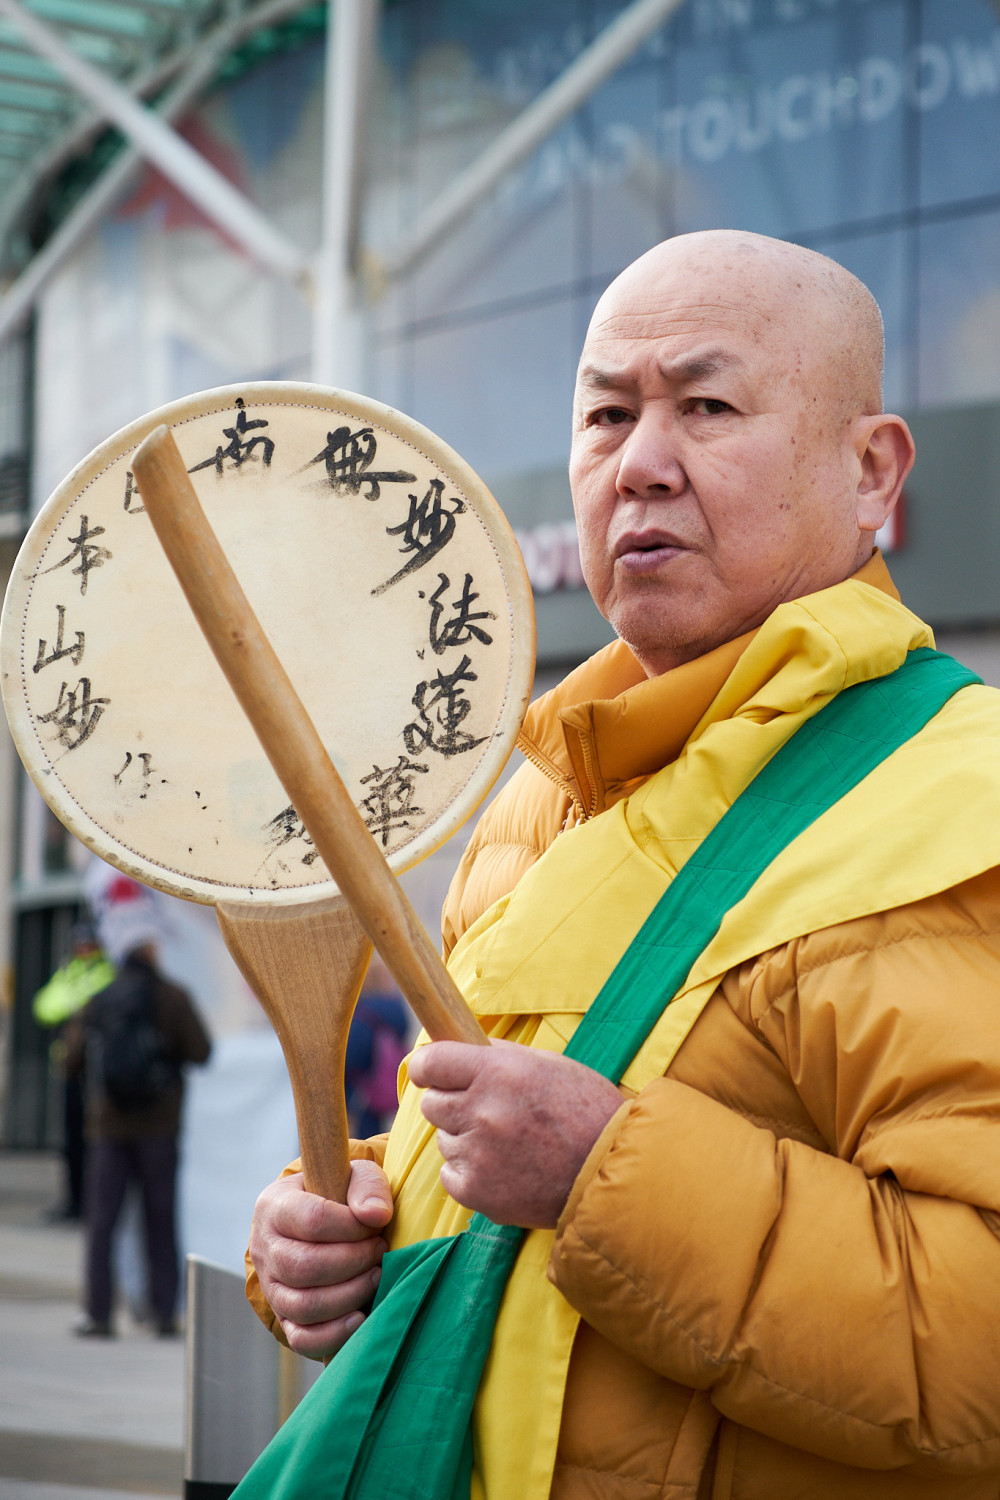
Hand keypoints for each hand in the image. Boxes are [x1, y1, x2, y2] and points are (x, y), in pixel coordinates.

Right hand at [249, 1160, 393, 1358]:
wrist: (319, 1223)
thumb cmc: (339, 1195)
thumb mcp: (354, 1175)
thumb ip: (367, 1187)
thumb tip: (377, 1215)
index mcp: (275, 1206)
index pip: (313, 1220)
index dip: (352, 1228)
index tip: (376, 1226)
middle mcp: (265, 1248)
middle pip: (305, 1266)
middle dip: (353, 1262)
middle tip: (379, 1252)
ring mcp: (271, 1287)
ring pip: (303, 1305)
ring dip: (349, 1295)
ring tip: (375, 1277)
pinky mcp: (284, 1317)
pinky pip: (302, 1338)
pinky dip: (334, 1334)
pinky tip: (360, 1317)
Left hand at [407, 1039, 622, 1228]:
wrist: (615, 1173)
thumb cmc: (587, 1111)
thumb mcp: (548, 1065)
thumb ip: (497, 1056)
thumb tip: (457, 1047)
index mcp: (498, 1072)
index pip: (429, 1062)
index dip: (428, 1066)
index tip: (432, 1072)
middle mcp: (483, 1112)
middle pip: (431, 1103)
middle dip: (452, 1103)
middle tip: (485, 1109)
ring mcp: (478, 1155)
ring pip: (445, 1139)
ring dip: (466, 1138)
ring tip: (508, 1143)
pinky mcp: (478, 1193)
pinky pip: (451, 1174)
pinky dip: (471, 1172)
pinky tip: (504, 1168)